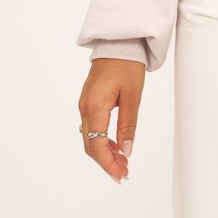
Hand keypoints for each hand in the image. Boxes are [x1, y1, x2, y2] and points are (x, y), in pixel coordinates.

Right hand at [78, 58, 145, 182]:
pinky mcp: (89, 100)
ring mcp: (85, 104)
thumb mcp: (132, 97)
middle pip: (90, 145)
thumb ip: (128, 125)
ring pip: (90, 138)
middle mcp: (85, 108)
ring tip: (123, 161)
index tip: (121, 175)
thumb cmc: (127, 66)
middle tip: (124, 172)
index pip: (97, 146)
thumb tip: (126, 152)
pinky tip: (116, 144)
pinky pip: (92, 127)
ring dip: (105, 152)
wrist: (119, 42)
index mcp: (95, 108)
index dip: (108, 164)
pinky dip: (102, 139)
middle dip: (106, 162)